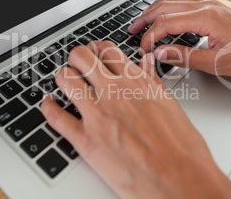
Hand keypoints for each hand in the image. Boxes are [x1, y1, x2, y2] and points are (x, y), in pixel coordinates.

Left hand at [41, 41, 230, 198]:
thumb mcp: (170, 105)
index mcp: (137, 83)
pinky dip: (48, 107)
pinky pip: (55, 117)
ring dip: (63, 78)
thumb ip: (152, 81)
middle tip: (78, 66)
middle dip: (76, 58)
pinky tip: (50, 105)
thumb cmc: (181, 149)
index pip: (107, 50)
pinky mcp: (86, 140)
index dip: (96, 49)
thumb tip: (145, 63)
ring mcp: (98, 114)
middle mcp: (115, 92)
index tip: (93, 54)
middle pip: (81, 56)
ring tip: (66, 84)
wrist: (181, 181)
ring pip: (65, 79)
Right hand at [128, 0, 230, 77]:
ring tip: (142, 21)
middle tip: (131, 30)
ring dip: (156, 10)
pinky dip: (169, 7)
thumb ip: (185, 57)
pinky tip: (165, 15)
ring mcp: (211, 6)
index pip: (167, 23)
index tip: (142, 49)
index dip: (150, 36)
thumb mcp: (218, 64)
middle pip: (166, 7)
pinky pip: (185, 2)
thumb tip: (160, 53)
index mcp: (208, 18)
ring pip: (174, 1)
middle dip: (146, 19)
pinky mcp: (214, 9)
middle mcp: (208, 7)